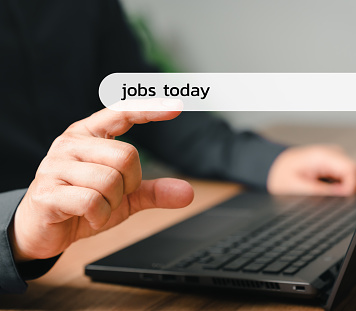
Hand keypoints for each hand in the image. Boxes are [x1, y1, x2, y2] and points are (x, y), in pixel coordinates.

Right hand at [10, 104, 193, 261]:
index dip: (150, 109)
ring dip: (112, 204)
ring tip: (97, 208)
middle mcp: (72, 143)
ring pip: (109, 181)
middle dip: (129, 183)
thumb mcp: (124, 197)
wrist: (42, 230)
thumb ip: (153, 190)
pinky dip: (99, 217)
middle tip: (113, 196)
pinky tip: (88, 217)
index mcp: (90, 134)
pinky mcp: (47, 192)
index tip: (178, 107)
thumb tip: (188, 192)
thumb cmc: (83, 204)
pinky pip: (92, 202)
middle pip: (126, 155)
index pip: (122, 111)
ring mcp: (56, 166)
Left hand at [267, 145, 355, 195]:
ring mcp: (338, 160)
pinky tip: (334, 192)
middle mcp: (334, 155)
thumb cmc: (281, 174)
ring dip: (351, 189)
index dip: (352, 187)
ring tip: (333, 195)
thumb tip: (343, 197)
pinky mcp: (337, 167)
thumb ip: (321, 191)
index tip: (343, 198)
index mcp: (324, 155)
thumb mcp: (297, 187)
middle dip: (354, 189)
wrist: (273, 167)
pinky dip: (347, 188)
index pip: (353, 169)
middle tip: (337, 199)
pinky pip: (351, 178)